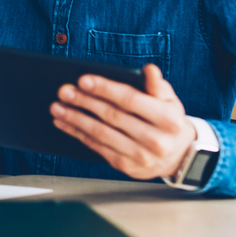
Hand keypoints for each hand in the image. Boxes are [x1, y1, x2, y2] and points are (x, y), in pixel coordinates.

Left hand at [50, 64, 195, 179]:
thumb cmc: (168, 121)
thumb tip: (148, 69)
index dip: (105, 89)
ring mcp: (141, 156)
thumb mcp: (170, 101)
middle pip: (112, 116)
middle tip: (63, 91)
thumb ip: (157, 85)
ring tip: (57, 107)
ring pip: (101, 134)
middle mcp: (156, 140)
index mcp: (168, 119)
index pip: (131, 100)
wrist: (178, 156)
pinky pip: (97, 147)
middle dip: (84, 102)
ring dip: (75, 119)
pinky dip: (78, 134)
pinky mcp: (127, 167)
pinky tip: (64, 123)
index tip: (82, 79)